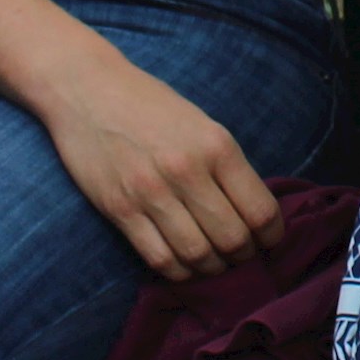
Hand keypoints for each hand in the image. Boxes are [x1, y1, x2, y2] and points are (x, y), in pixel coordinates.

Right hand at [29, 42, 286, 281]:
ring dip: (211, 268)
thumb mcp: (202, 124)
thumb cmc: (150, 104)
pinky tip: (183, 265)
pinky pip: (159, 258)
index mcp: (217, 146)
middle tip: (241, 256)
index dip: (272, 236)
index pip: (260, 211)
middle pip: (232, 239)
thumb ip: (226, 166)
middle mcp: (188, 171)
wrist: (87, 88)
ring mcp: (151, 192)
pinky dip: (178, 271)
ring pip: (197, 254)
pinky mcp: (119, 209)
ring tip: (214, 264)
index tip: (268, 241)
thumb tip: (254, 214)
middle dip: (244, 256)